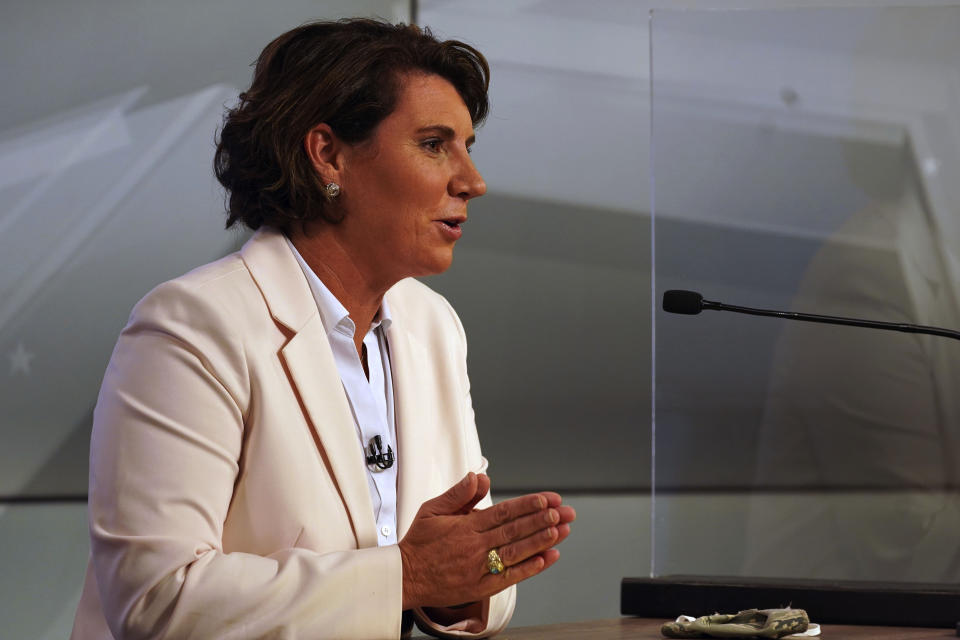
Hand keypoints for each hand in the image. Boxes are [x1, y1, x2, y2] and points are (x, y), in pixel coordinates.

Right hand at [399, 472, 574, 609]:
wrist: (404, 577)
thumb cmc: (418, 542)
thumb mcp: (432, 509)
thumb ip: (458, 494)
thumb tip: (479, 477)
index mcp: (466, 526)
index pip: (504, 512)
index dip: (528, 505)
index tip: (548, 499)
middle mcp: (475, 546)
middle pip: (515, 531)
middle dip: (544, 520)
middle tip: (565, 513)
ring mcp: (478, 568)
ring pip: (515, 553)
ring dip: (540, 541)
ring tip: (562, 532)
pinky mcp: (479, 587)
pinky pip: (508, 577)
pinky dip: (528, 569)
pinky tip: (545, 559)